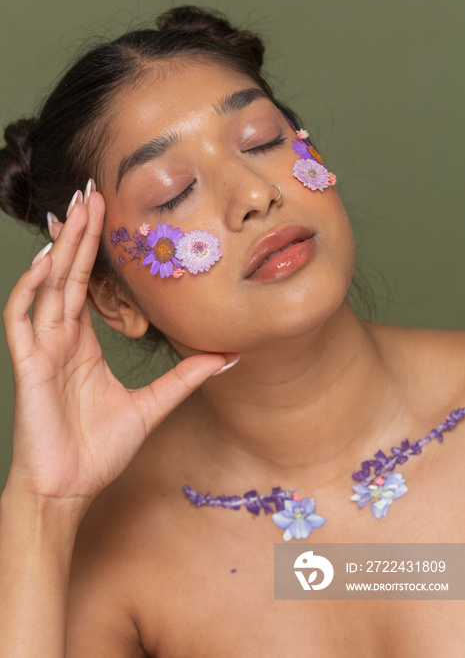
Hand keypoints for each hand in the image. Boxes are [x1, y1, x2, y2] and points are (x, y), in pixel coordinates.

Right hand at [2, 187, 233, 504]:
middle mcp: (61, 339)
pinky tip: (47, 263)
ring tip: (76, 210)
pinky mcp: (28, 367)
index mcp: (83, 345)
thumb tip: (227, 355)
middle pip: (71, 274)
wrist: (69, 489)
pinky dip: (30, 290)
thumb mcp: (153, 405)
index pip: (88, 285)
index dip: (96, 250)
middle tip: (94, 191)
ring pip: (49, 287)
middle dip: (80, 233)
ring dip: (62, 248)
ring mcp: (42, 350)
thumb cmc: (99, 450)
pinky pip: (22, 319)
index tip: (111, 215)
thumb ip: (186, 378)